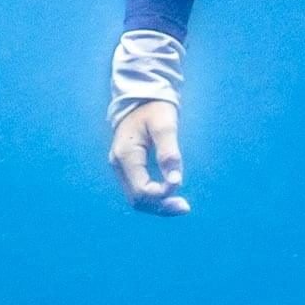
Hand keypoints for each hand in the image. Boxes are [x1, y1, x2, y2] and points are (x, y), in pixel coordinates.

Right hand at [109, 101, 189, 215]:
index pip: (141, 189)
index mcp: (126, 155)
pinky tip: (170, 195)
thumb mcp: (165, 126)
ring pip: (137, 198)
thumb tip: (175, 181)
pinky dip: (154, 197)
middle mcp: (119, 165)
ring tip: (180, 206)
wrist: (140, 96)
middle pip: (137, 200)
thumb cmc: (154, 108)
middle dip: (160, 206)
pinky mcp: (127, 168)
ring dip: (158, 205)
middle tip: (185, 207)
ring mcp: (121, 167)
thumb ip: (169, 153)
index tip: (179, 184)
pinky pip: (138, 190)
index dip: (161, 194)